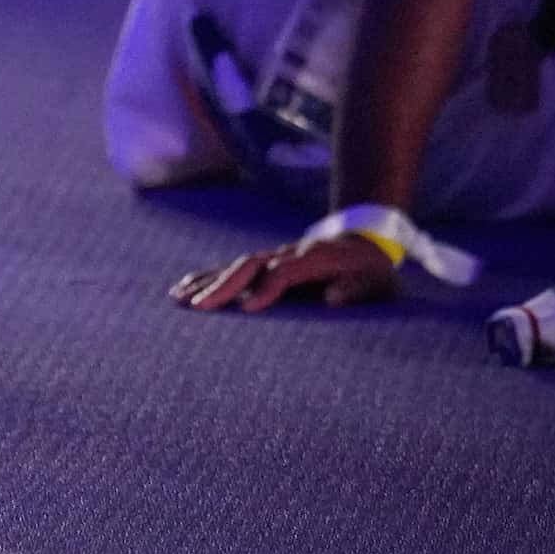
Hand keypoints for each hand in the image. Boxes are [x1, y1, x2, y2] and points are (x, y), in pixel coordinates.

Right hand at [169, 233, 400, 311]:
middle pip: (250, 265)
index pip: (283, 272)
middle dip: (223, 285)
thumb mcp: (376, 282)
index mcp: (315, 258)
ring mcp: (273, 257)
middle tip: (197, 307)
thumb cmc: (372, 273)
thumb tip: (333, 298)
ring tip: (178, 297)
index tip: (248, 309)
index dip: (266, 289)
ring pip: (235, 265)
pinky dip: (207, 277)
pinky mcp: (264, 265)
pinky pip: (232, 269)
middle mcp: (288, 253)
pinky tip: (185, 288)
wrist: (364, 243)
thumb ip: (358, 289)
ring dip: (207, 281)